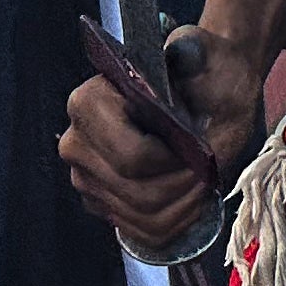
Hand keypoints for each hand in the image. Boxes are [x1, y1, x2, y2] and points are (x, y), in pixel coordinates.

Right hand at [58, 0, 285, 244]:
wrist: (205, 85)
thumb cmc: (203, 69)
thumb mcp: (203, 54)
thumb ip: (189, 53)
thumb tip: (183, 55)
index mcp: (89, 102)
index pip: (131, 157)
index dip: (174, 161)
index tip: (199, 146)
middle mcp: (77, 143)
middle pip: (136, 193)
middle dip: (182, 185)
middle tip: (209, 166)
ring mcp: (86, 178)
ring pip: (141, 216)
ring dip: (184, 204)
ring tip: (204, 179)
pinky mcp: (103, 203)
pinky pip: (140, 231)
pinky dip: (175, 222)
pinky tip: (193, 199)